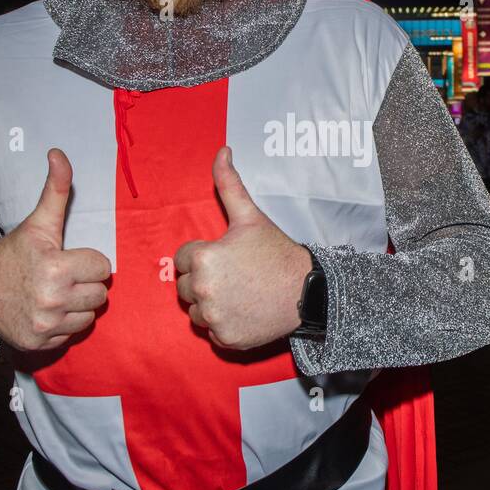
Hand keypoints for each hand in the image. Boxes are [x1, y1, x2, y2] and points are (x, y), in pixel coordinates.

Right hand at [0, 148, 110, 351]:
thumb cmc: (13, 254)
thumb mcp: (37, 223)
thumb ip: (55, 189)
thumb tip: (59, 153)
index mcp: (56, 268)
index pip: (103, 267)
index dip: (88, 261)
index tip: (69, 258)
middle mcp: (52, 300)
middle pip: (101, 293)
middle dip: (86, 283)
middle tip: (64, 276)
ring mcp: (46, 325)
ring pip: (91, 315)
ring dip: (79, 305)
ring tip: (57, 293)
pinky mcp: (41, 344)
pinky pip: (74, 333)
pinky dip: (65, 324)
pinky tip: (48, 310)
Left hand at [174, 146, 312, 349]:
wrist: (306, 291)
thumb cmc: (275, 252)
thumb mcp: (250, 216)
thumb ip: (229, 184)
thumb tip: (222, 151)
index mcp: (203, 257)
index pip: (183, 258)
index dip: (205, 255)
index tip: (229, 257)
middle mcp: (202, 289)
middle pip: (185, 287)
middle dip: (204, 281)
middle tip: (235, 276)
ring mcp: (213, 317)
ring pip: (195, 311)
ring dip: (210, 305)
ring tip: (239, 293)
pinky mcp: (224, 339)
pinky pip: (211, 332)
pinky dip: (223, 324)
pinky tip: (243, 311)